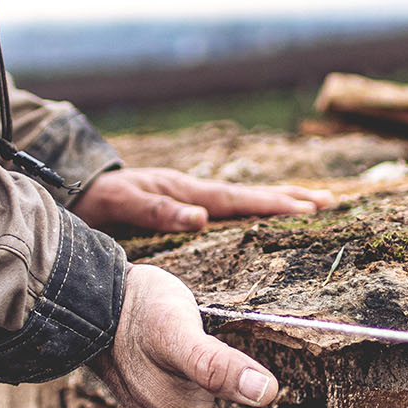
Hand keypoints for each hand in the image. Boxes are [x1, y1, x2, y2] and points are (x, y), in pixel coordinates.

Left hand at [72, 167, 333, 232]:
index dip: (274, 205)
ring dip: (279, 201)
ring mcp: (192, 196)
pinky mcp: (187, 204)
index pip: (238, 200)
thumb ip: (158, 213)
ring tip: (315, 203)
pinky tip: (268, 216)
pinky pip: (231, 207)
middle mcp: (194, 191)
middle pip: (251, 195)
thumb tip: (201, 217)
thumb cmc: (97, 201)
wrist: (76, 189)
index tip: (308, 209)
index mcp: (186, 191)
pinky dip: (256, 208)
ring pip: (245, 199)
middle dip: (291, 198)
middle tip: (331, 202)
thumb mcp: (122, 206)